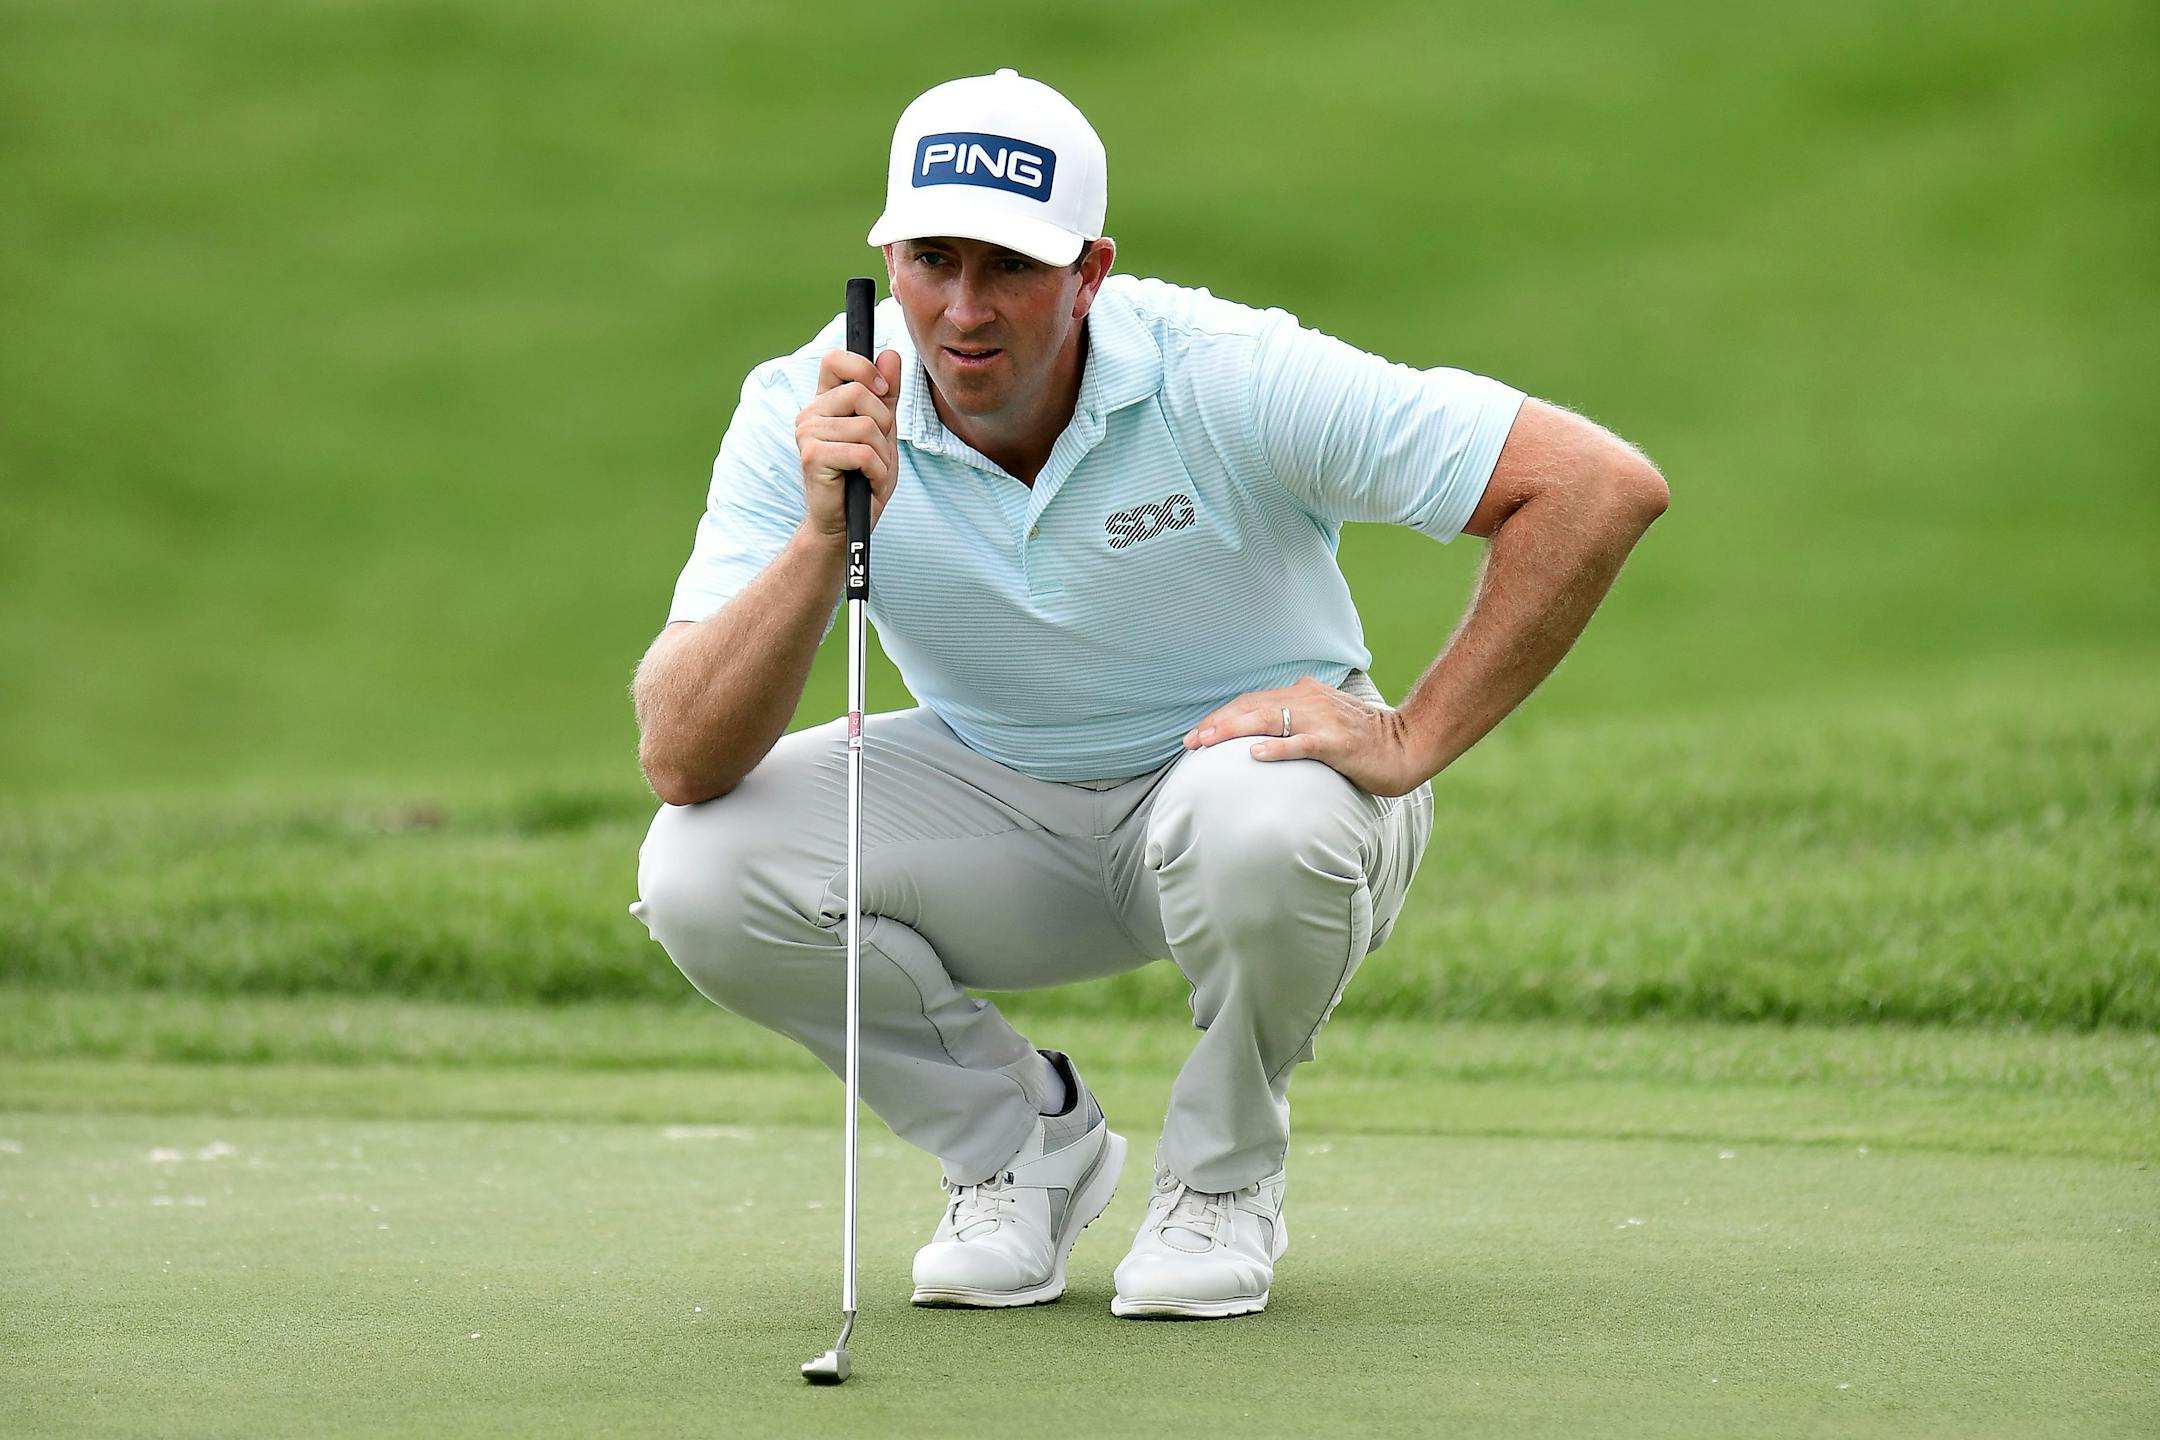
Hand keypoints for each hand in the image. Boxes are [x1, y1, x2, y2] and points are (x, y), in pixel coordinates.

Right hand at [796, 347, 904, 538]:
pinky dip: (877, 472)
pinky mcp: (812, 456)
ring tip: (871, 471)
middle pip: (861, 392)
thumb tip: (890, 354)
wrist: (846, 524)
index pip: (835, 360)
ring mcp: (807, 434)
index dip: (864, 369)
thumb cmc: (863, 478)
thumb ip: (887, 394)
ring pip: (866, 427)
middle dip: (884, 424)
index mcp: (824, 402)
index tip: (883, 392)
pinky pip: (862, 453)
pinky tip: (868, 482)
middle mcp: (810, 413)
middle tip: (876, 451)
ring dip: (881, 455)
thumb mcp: (883, 431)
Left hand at [1182, 676, 1428, 796]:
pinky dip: (1277, 747)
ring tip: (1208, 743)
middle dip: (1217, 724)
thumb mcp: (1322, 722)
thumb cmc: (1364, 739)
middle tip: (1190, 741)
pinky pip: (1302, 744)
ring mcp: (1323, 721)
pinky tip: (1255, 754)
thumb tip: (1260, 737)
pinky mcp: (1338, 743)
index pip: (1252, 702)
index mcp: (1304, 695)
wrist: (1409, 743)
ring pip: (1269, 720)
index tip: (1196, 735)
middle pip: (1252, 708)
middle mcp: (1309, 702)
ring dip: (1234, 731)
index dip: (1221, 717)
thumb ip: (1294, 722)